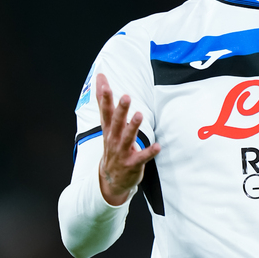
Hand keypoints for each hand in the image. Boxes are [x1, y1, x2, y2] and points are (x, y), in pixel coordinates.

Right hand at [96, 73, 159, 205]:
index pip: (105, 110)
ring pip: (128, 137)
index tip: (103, 82)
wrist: (111, 180)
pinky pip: (142, 157)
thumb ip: (106, 104)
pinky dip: (150, 152)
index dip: (104, 96)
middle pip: (116, 122)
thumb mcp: (107, 127)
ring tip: (139, 115)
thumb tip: (100, 77)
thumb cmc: (113, 147)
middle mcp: (114, 139)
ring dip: (133, 126)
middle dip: (120, 109)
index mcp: (109, 130)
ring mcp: (122, 152)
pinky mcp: (133, 163)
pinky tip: (158, 146)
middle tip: (125, 97)